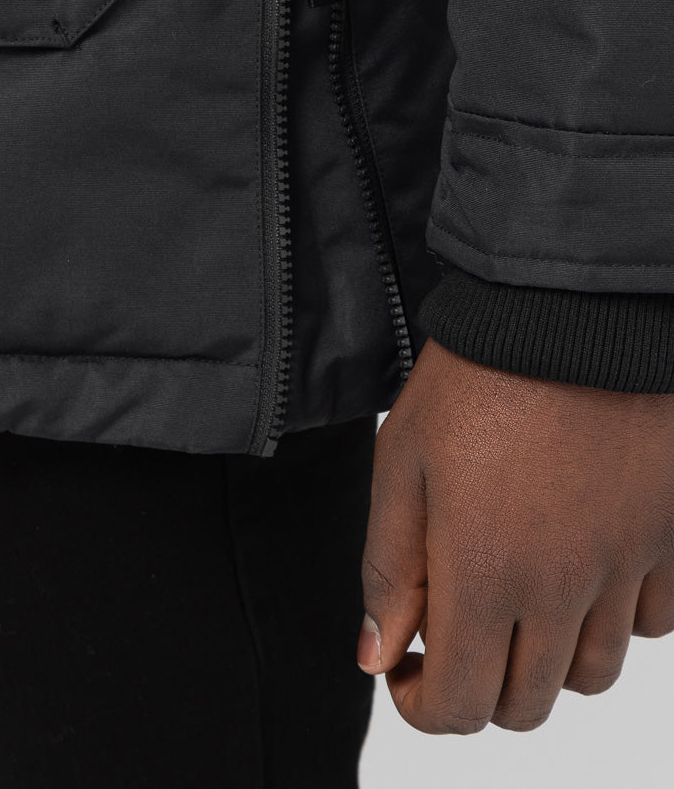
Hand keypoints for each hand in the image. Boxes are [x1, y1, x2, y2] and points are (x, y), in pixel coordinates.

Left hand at [357, 338, 673, 733]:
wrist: (569, 315)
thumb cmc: (475, 380)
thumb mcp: (403, 464)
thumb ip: (389, 567)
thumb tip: (378, 656)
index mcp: (486, 575)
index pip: (460, 708)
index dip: (423, 705)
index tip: (407, 667)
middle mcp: (562, 589)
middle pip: (527, 705)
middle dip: (479, 687)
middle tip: (455, 628)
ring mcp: (624, 567)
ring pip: (591, 673)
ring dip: (545, 660)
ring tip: (516, 598)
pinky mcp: (668, 538)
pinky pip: (650, 622)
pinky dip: (613, 619)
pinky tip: (580, 571)